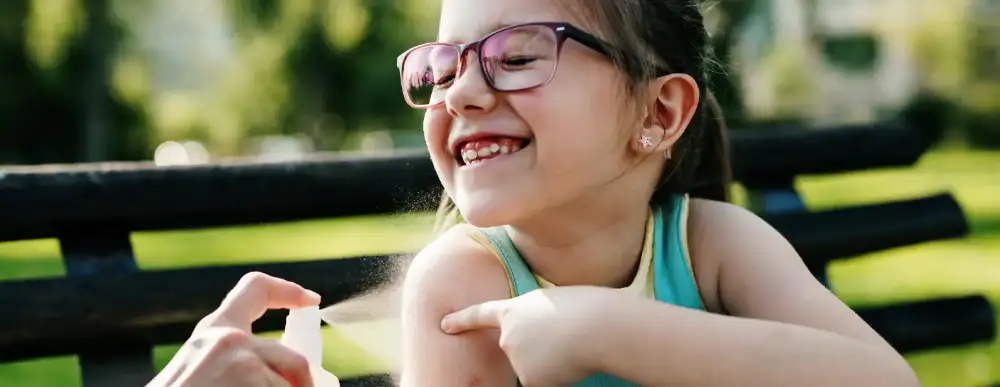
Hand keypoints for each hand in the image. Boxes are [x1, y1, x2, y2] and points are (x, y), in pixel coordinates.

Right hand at [147, 272, 321, 386]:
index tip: (312, 299)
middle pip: (296, 359)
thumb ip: (231, 362)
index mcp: (212, 331)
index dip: (289, 290)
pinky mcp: (253, 383)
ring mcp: (242, 364)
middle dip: (304, 386)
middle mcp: (229, 340)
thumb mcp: (197, 373)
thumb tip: (285, 373)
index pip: (255, 289)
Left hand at [440, 286, 615, 386]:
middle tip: (564, 339)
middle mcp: (507, 336)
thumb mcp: (553, 304)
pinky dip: (558, 378)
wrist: (595, 326)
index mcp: (514, 309)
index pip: (481, 315)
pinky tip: (571, 363)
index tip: (444, 325)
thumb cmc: (586, 308)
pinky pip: (542, 383)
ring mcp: (516, 359)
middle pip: (517, 350)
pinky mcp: (529, 380)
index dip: (462, 320)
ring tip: (572, 345)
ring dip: (552, 364)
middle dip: (538, 351)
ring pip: (533, 370)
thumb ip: (535, 321)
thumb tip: (538, 348)